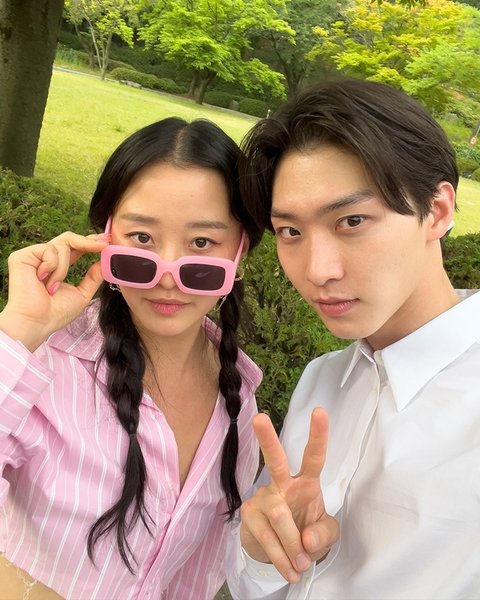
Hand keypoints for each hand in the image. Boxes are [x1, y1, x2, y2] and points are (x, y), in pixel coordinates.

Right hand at [0, 231, 108, 350]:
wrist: (38, 322)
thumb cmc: (56, 313)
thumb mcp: (82, 294)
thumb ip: (93, 277)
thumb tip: (105, 261)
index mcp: (59, 266)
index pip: (76, 247)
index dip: (91, 242)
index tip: (108, 240)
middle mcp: (46, 259)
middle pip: (69, 238)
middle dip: (88, 241)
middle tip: (104, 244)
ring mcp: (34, 256)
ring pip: (62, 245)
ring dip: (64, 268)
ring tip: (53, 286)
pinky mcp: (22, 256)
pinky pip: (49, 250)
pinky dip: (52, 266)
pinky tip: (42, 280)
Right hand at [240, 408, 338, 582]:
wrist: (282, 555)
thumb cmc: (307, 534)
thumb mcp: (326, 536)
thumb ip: (324, 534)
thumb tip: (306, 538)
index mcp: (306, 482)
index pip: (314, 457)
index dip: (318, 435)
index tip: (320, 412)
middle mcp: (282, 484)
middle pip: (275, 459)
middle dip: (267, 438)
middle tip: (259, 418)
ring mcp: (263, 497)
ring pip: (280, 517)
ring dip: (293, 547)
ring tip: (301, 565)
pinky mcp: (249, 514)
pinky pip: (266, 536)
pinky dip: (281, 557)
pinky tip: (288, 568)